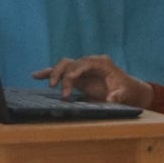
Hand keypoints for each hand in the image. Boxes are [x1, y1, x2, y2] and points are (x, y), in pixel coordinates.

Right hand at [31, 55, 150, 105]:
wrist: (128, 90)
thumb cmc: (127, 90)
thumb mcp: (125, 94)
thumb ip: (118, 96)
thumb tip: (111, 99)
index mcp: (102, 63)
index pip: (85, 63)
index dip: (76, 70)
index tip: (69, 81)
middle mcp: (90, 63)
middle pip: (71, 63)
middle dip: (64, 75)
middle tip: (63, 92)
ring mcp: (82, 69)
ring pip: (64, 66)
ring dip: (54, 74)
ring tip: (50, 85)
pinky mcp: (77, 76)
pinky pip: (61, 73)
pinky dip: (49, 73)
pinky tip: (36, 76)